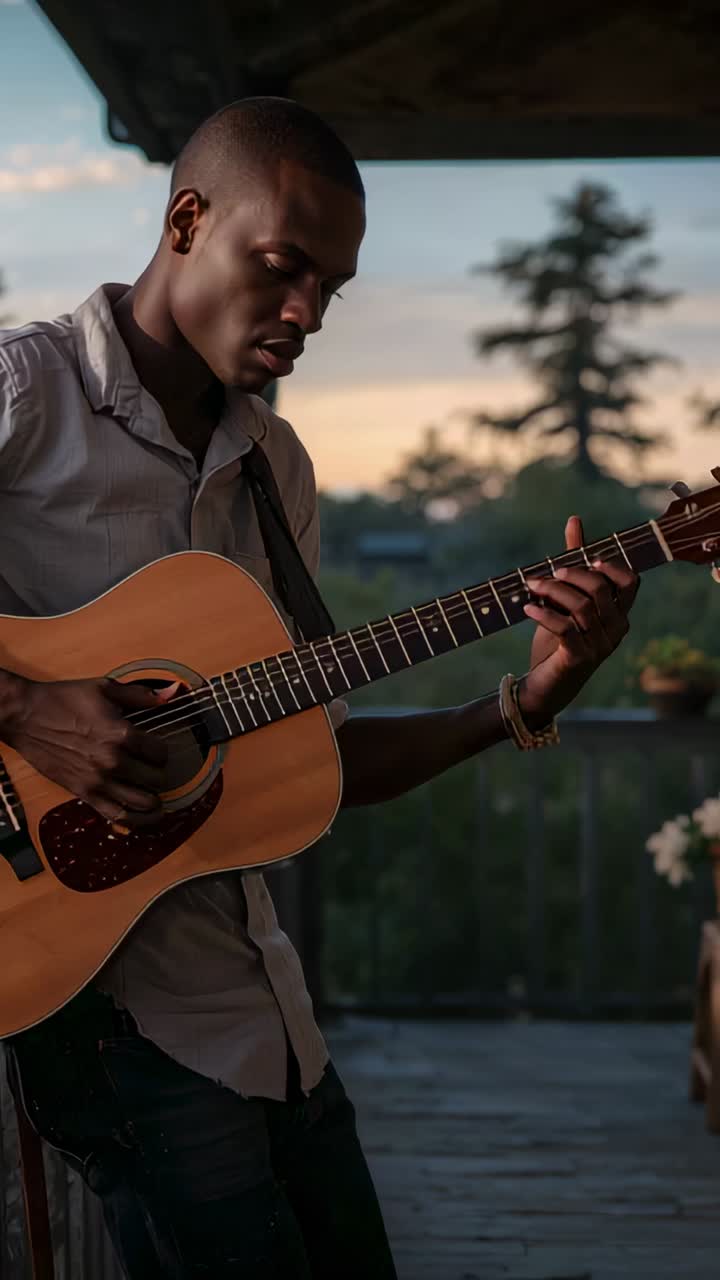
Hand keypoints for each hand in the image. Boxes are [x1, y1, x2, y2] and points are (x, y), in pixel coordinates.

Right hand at [3, 677, 170, 822]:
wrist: (25, 716)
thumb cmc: (63, 700)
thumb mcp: (104, 688)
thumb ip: (140, 694)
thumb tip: (169, 695)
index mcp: (121, 734)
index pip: (160, 753)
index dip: (163, 752)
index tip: (158, 751)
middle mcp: (112, 761)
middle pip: (155, 779)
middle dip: (160, 775)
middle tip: (156, 772)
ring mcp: (97, 780)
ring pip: (141, 802)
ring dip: (154, 802)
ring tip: (157, 800)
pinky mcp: (82, 792)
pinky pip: (115, 814)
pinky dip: (134, 820)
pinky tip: (142, 816)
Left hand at [520, 515, 638, 726]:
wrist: (543, 684)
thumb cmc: (557, 639)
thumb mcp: (564, 600)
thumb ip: (573, 563)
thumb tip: (575, 520)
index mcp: (618, 614)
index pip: (631, 582)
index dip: (612, 565)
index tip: (588, 558)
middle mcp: (616, 630)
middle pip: (601, 589)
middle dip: (571, 574)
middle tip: (546, 573)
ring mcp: (600, 646)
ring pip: (581, 606)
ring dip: (552, 591)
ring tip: (531, 587)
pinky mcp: (579, 659)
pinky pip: (565, 628)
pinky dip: (544, 614)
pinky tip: (527, 608)